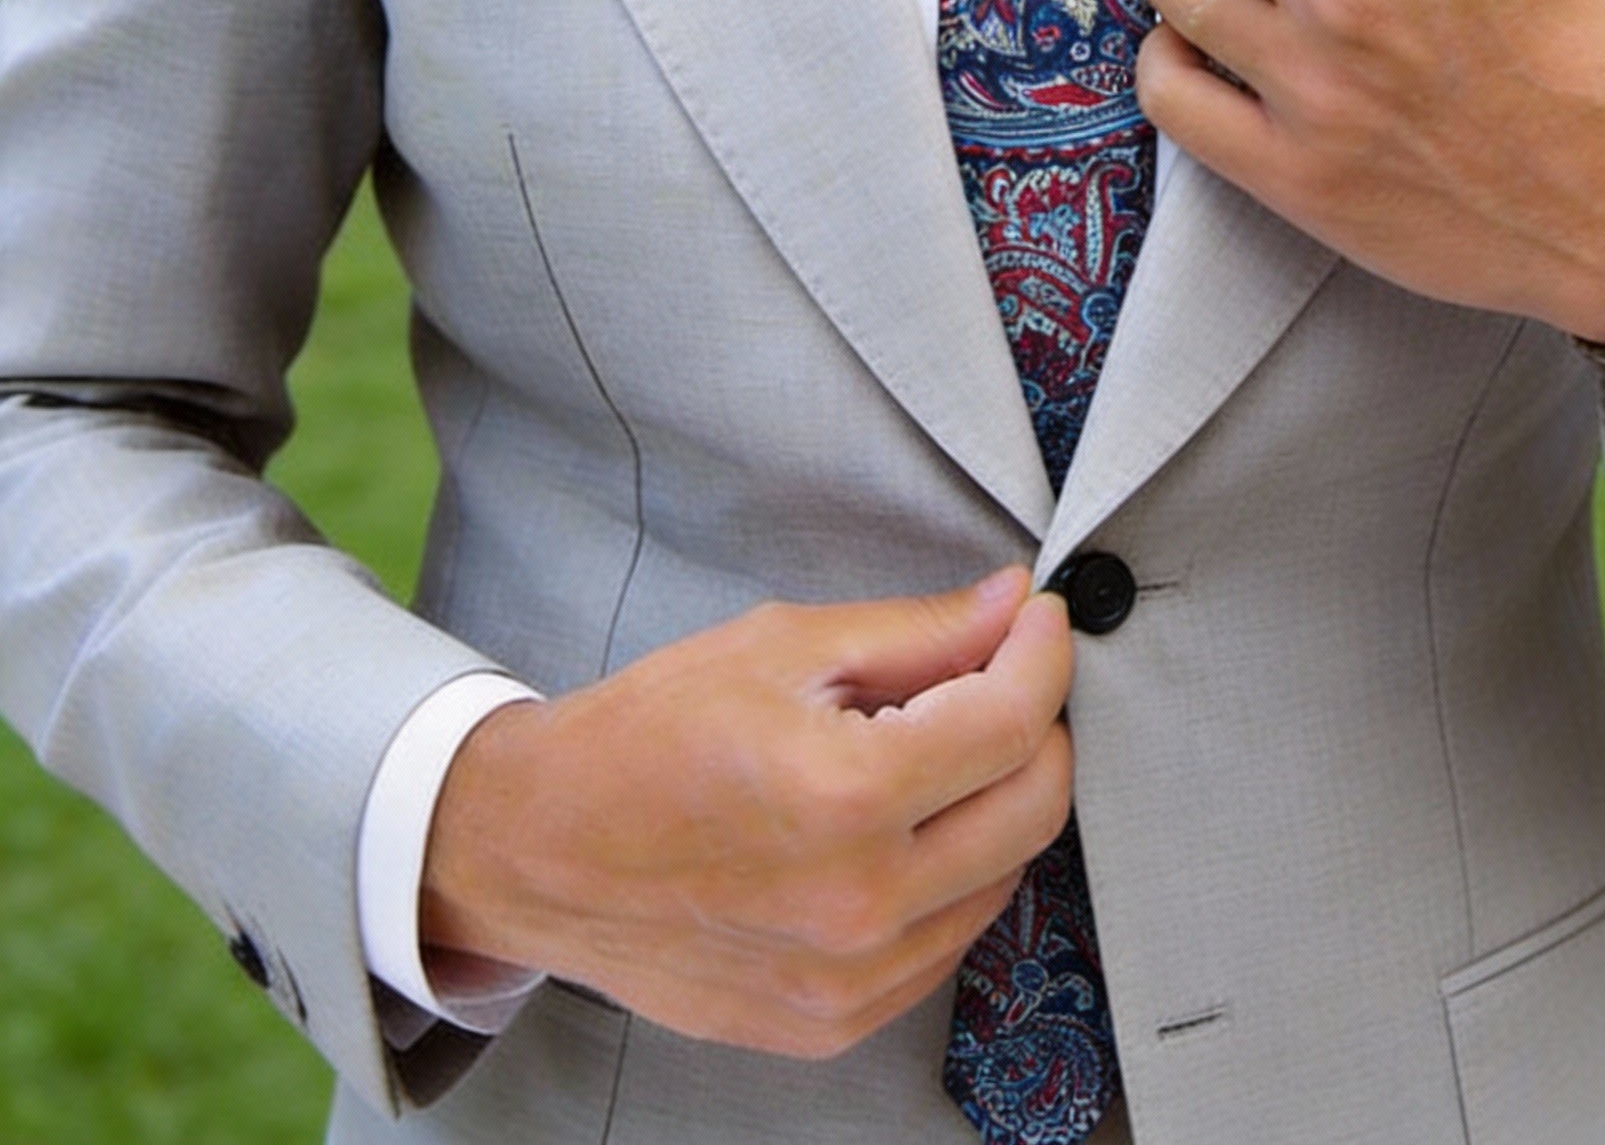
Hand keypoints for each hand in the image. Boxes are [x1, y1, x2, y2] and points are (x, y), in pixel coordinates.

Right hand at [420, 567, 1072, 1058]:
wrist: (539, 851)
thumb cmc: (643, 738)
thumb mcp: (779, 647)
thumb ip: (916, 632)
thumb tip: (1011, 607)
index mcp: (843, 796)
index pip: (1011, 722)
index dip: (1042, 654)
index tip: (1037, 620)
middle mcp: (859, 903)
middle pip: (1035, 807)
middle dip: (1036, 725)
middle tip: (998, 675)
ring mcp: (849, 979)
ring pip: (1004, 877)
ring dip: (996, 800)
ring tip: (928, 750)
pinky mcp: (833, 1021)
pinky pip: (948, 939)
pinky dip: (953, 872)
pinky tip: (899, 825)